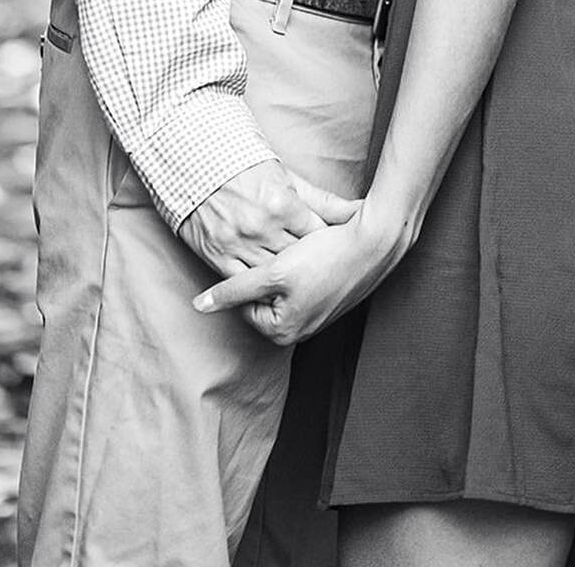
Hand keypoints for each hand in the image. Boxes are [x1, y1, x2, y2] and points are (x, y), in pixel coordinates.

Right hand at [178, 161, 359, 276]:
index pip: (317, 236)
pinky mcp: (218, 257)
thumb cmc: (247, 169)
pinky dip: (257, 291)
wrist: (196, 165)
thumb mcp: (288, 179)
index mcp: (283, 205)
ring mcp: (239, 244)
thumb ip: (322, 201)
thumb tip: (357, 211)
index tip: (336, 251)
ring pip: (272, 276)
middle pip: (298, 259)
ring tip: (301, 288)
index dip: (329, 245)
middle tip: (324, 274)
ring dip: (286, 283)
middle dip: (311, 265)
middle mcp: (262, 227)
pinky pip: (242, 284)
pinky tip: (269, 294)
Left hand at [192, 200, 404, 346]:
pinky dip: (302, 267)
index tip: (249, 250)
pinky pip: (304, 285)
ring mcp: (317, 317)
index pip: (243, 304)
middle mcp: (300, 331)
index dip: (244, 274)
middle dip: (264, 272)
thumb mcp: (274, 273)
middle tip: (273, 247)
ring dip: (283, 268)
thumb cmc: (325, 256)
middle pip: (263, 299)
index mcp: (282, 331)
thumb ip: (234, 289)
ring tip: (293, 246)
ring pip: (284, 290)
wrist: (375, 243)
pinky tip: (310, 248)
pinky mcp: (330, 299)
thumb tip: (199, 306)